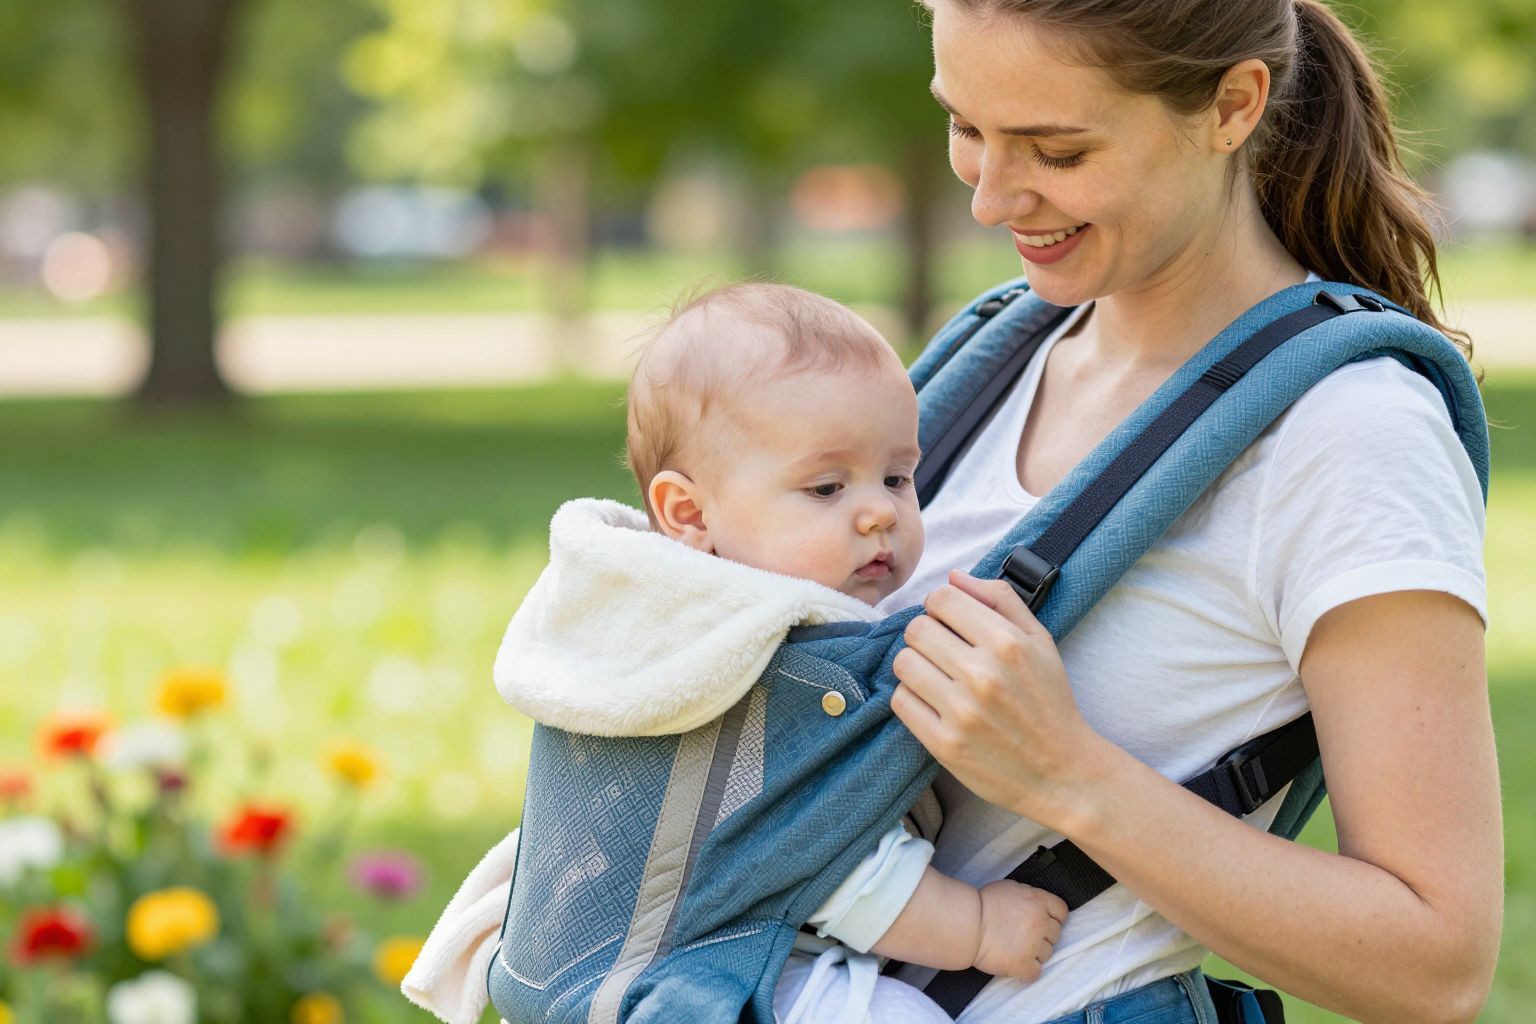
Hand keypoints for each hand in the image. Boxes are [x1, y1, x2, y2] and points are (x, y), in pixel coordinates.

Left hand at [890, 570, 1109, 825]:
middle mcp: (982, 674)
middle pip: (915, 629)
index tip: (950, 622)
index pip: (940, 599)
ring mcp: (961, 711)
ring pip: (903, 663)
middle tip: (943, 651)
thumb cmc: (1049, 701)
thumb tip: (953, 577)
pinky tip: (934, 702)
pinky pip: (901, 701)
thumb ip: (1000, 600)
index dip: (941, 606)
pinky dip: (912, 698)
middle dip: (926, 635)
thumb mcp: (1040, 641)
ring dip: (915, 665)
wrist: (1061, 772)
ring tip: (937, 676)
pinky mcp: (944, 744)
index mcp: (1006, 643)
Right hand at [972, 880, 1067, 979]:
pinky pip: (1036, 972)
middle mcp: (1040, 923)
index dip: (1054, 917)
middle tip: (1025, 936)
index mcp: (1038, 901)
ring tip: (1016, 949)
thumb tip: (1037, 904)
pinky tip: (1017, 965)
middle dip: (1042, 935)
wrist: (967, 924)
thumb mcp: (1010, 888)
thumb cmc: (983, 904)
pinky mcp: (1023, 965)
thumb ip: (1030, 896)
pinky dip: (1028, 971)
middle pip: (1055, 934)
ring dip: (1035, 953)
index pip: (1061, 911)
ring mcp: (1033, 945)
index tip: (1045, 922)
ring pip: (1047, 954)